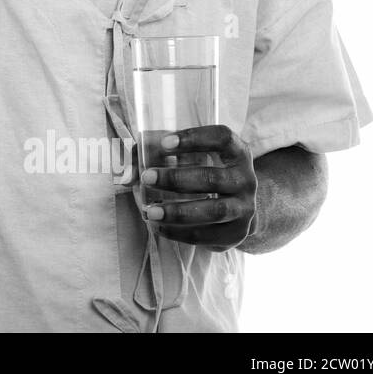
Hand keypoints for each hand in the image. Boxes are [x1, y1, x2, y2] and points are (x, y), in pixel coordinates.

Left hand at [140, 125, 255, 251]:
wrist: (239, 205)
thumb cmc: (205, 172)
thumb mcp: (191, 156)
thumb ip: (155, 155)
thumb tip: (126, 174)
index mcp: (236, 152)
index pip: (222, 138)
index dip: (194, 138)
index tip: (164, 142)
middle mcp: (245, 179)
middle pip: (212, 178)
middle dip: (176, 179)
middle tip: (147, 178)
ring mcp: (245, 208)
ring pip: (214, 210)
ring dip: (178, 212)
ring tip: (150, 212)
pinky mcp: (237, 233)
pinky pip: (209, 235)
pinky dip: (180, 233)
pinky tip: (159, 227)